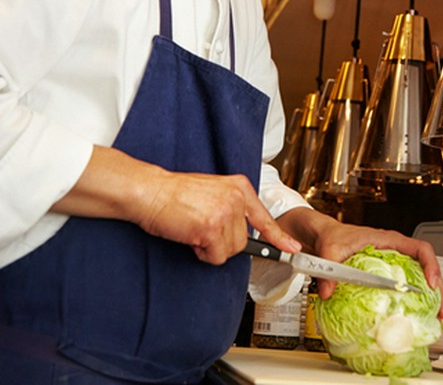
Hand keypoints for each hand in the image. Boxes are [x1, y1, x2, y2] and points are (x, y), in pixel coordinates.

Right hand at [136, 169, 301, 263]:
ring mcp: (225, 213)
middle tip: (201, 229)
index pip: (263, 217)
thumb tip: (245, 233)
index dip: (278, 237)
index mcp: (239, 187)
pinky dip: (201, 253)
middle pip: (242, 241)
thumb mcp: (212, 192)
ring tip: (194, 229)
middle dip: (222, 243)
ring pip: (229, 251)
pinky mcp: (211, 228)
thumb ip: (231, 207)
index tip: (291, 248)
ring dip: (210, 248)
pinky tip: (190, 235)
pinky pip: (214, 256)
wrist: (151, 191)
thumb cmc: (174, 194)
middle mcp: (236, 198)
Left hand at [277, 209, 442, 317]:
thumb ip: (329, 270)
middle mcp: (395, 251)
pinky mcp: (387, 274)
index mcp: (388, 241)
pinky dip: (415, 299)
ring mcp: (393, 263)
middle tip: (439, 310)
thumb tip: (328, 292)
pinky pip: (408, 285)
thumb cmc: (333, 236)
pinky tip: (416, 314)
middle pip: (427, 267)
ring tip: (435, 316)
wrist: (324, 236)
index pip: (420, 248)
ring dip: (431, 296)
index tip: (432, 284)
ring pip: (421, 277)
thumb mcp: (330, 250)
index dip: (430, 265)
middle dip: (438, 288)